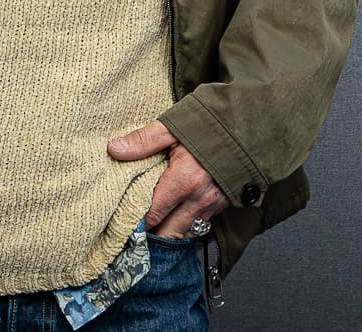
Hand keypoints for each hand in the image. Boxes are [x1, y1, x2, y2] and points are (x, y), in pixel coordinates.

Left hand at [108, 120, 226, 237]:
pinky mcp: (222, 206)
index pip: (152, 214)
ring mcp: (212, 205)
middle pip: (168, 233)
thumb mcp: (173, 127)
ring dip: (168, 233)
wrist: (247, 128)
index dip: (136, 221)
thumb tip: (114, 149)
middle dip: (151, 235)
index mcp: (184, 181)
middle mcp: (199, 199)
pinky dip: (185, 225)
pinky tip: (174, 219)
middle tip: (134, 231)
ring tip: (152, 229)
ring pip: (185, 233)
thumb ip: (144, 141)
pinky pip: (199, 225)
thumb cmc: (210, 125)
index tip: (122, 221)